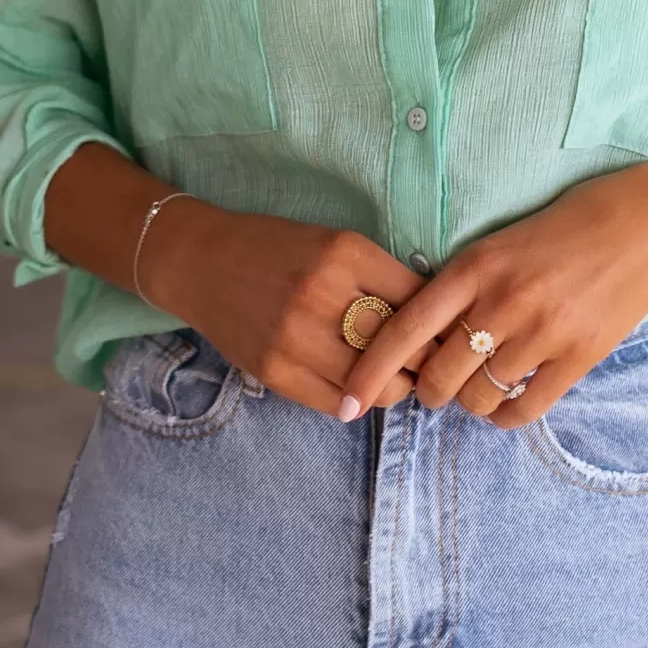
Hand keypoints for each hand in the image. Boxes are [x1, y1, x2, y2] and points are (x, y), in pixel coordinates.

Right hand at [147, 200, 425, 421]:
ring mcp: (295, 337)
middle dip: (425, 362)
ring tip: (393, 378)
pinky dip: (356, 399)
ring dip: (393, 387)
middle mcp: (322, 294)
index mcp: (345, 253)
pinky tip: (356, 385)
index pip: (420, 302)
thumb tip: (436, 321)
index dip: (441, 323)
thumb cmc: (278, 250)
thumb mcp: (334, 243)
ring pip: (377, 386)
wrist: (200, 263)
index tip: (447, 334)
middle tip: (431, 364)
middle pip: (404, 349)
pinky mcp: (274, 371)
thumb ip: (381, 278)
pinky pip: (338, 404)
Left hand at [344, 168, 647, 429]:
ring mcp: (543, 332)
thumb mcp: (497, 244)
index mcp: (474, 268)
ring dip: (470, 403)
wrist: (640, 226)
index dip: (370, 371)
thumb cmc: (561, 230)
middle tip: (435, 386)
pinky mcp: (579, 356)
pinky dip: (506, 416)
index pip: (405, 329)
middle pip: (439, 377)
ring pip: (479, 398)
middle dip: (428, 392)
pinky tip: (505, 406)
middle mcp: (503, 302)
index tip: (347, 401)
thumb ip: (459, 286)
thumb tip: (419, 339)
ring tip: (478, 388)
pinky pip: (525, 409)